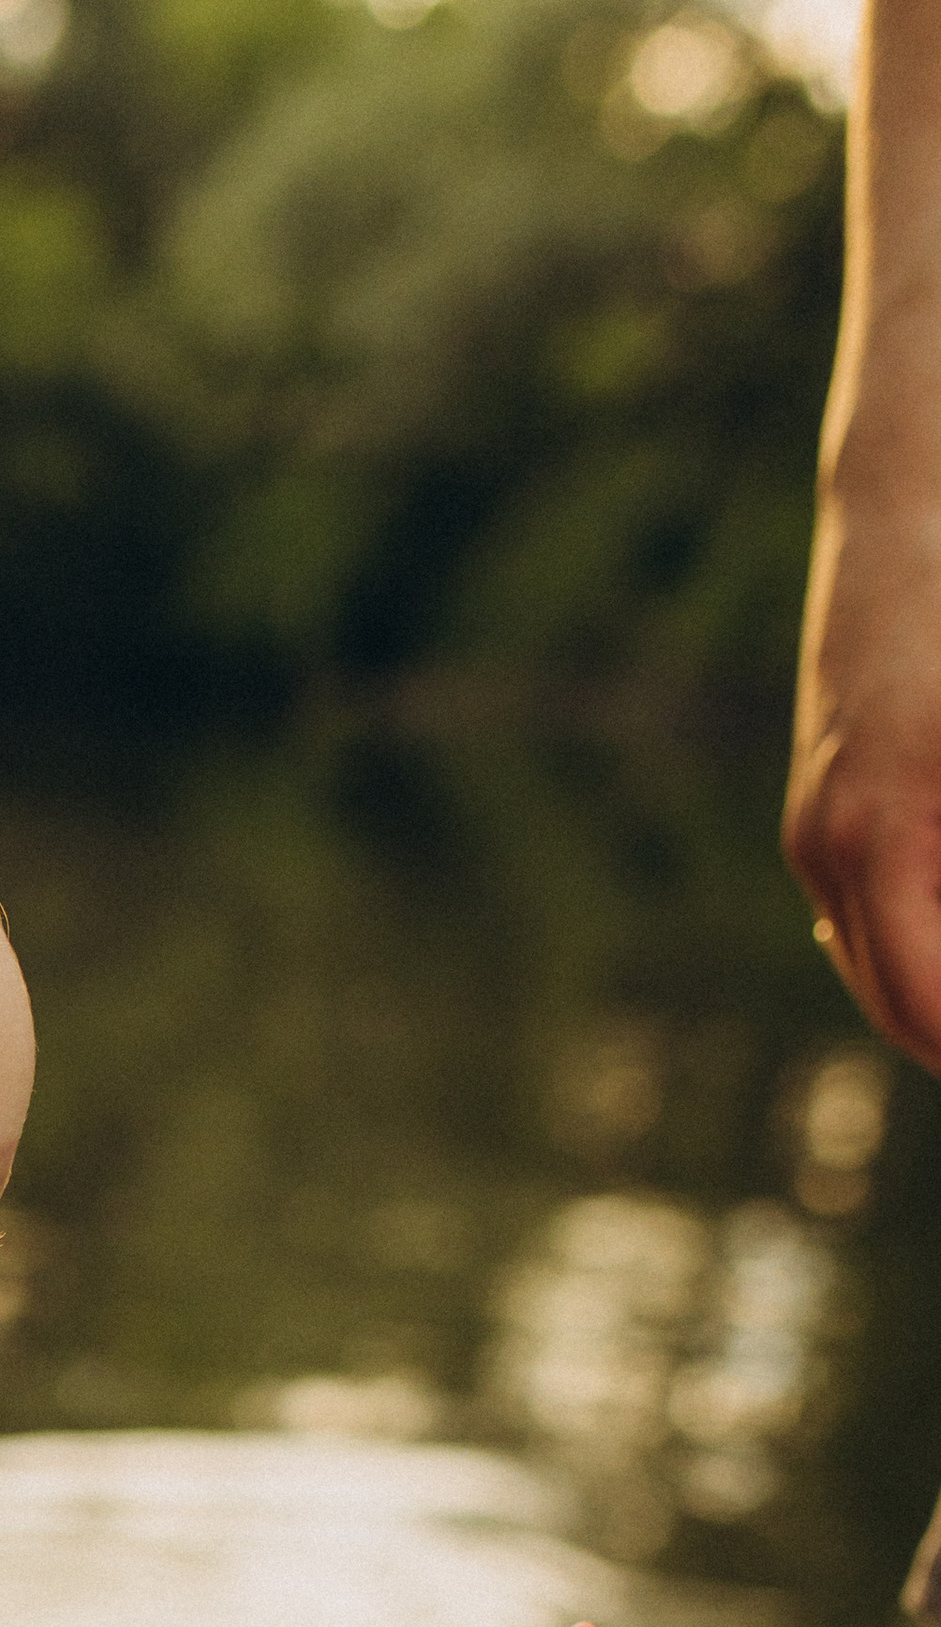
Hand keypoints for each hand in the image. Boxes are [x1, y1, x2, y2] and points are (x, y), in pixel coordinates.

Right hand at [785, 526, 940, 1074]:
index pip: (926, 1007)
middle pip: (900, 1002)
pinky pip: (873, 917)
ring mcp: (817, 831)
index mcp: (878, 839)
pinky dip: (925, 948)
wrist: (912, 498)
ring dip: (938, 994)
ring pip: (882, 964)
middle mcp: (828, 850)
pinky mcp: (828, 806)